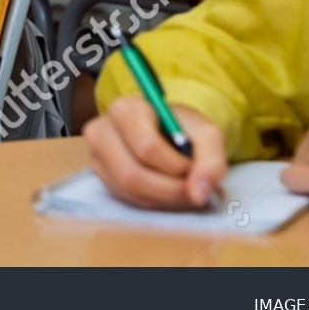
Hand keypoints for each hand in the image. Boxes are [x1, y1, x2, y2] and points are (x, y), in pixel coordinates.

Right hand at [84, 96, 227, 208]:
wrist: (167, 130)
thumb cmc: (182, 128)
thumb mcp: (206, 134)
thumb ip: (211, 160)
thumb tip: (197, 194)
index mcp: (125, 108)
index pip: (146, 147)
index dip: (176, 166)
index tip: (193, 166)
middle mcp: (102, 130)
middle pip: (132, 174)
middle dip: (170, 189)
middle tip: (191, 188)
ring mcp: (97, 155)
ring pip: (129, 191)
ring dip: (164, 198)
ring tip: (183, 189)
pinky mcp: (101, 176)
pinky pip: (127, 198)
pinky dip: (154, 201)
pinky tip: (167, 190)